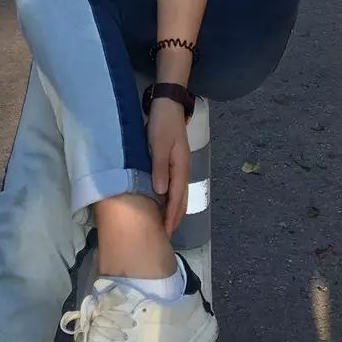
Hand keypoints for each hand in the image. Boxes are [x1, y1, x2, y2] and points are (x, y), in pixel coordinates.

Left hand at [147, 99, 190, 234]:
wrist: (168, 104)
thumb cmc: (162, 124)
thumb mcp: (158, 144)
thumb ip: (159, 167)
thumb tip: (161, 192)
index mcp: (180, 168)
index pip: (177, 199)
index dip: (171, 216)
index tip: (165, 233)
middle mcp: (182, 170)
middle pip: (181, 200)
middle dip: (174, 219)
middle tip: (165, 236)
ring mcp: (179, 166)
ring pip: (179, 194)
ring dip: (173, 210)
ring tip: (165, 225)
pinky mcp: (173, 162)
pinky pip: (174, 186)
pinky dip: (170, 199)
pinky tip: (162, 202)